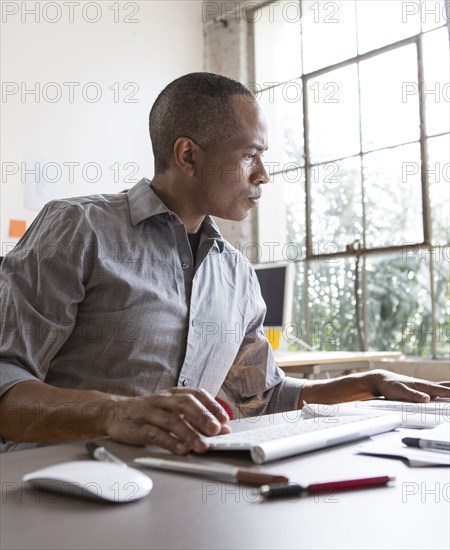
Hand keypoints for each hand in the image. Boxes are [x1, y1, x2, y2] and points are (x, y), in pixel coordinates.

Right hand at [104, 387, 230, 454]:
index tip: (224, 419)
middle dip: (202, 416)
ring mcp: (149, 412)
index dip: (211, 406)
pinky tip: (181, 450)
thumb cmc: (149, 412)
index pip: (196, 394)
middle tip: (216, 430)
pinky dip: (169, 442)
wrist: (114, 413)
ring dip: (189, 434)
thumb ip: (194, 417)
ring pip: (171, 420)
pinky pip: (155, 434)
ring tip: (202, 446)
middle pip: (185, 404)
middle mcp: (162, 400)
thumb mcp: (171, 408)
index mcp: (173, 393)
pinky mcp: (137, 427)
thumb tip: (221, 429)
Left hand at [371, 370, 449, 402]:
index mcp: (423, 386)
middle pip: (446, 387)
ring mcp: (425, 387)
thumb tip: (426, 399)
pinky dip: (446, 390)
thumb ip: (413, 396)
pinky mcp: (422, 390)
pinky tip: (448, 392)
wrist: (382, 380)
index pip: (443, 391)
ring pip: (443, 387)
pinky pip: (437, 390)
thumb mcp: (400, 392)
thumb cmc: (390, 385)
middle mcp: (426, 386)